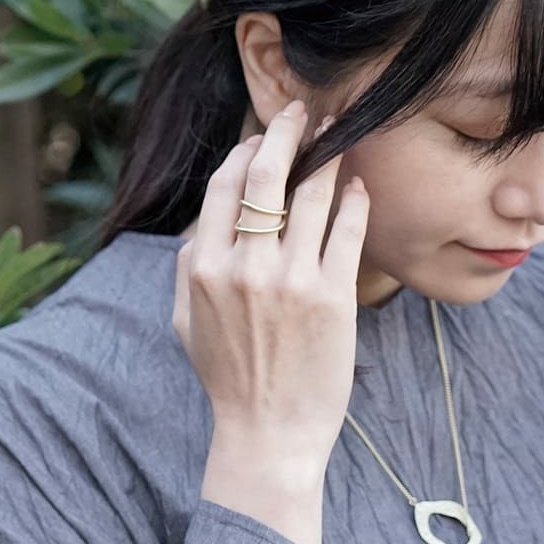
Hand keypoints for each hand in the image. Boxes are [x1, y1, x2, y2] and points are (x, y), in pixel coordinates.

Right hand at [172, 99, 369, 476]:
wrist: (267, 432)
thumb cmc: (227, 378)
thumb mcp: (183, 321)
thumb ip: (187, 265)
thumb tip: (204, 222)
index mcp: (203, 266)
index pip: (224, 185)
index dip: (245, 150)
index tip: (263, 137)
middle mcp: (245, 266)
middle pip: (266, 175)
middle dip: (287, 131)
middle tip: (303, 111)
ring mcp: (291, 280)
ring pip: (313, 194)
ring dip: (328, 155)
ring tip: (339, 135)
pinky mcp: (333, 297)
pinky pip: (348, 230)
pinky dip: (355, 200)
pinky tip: (359, 186)